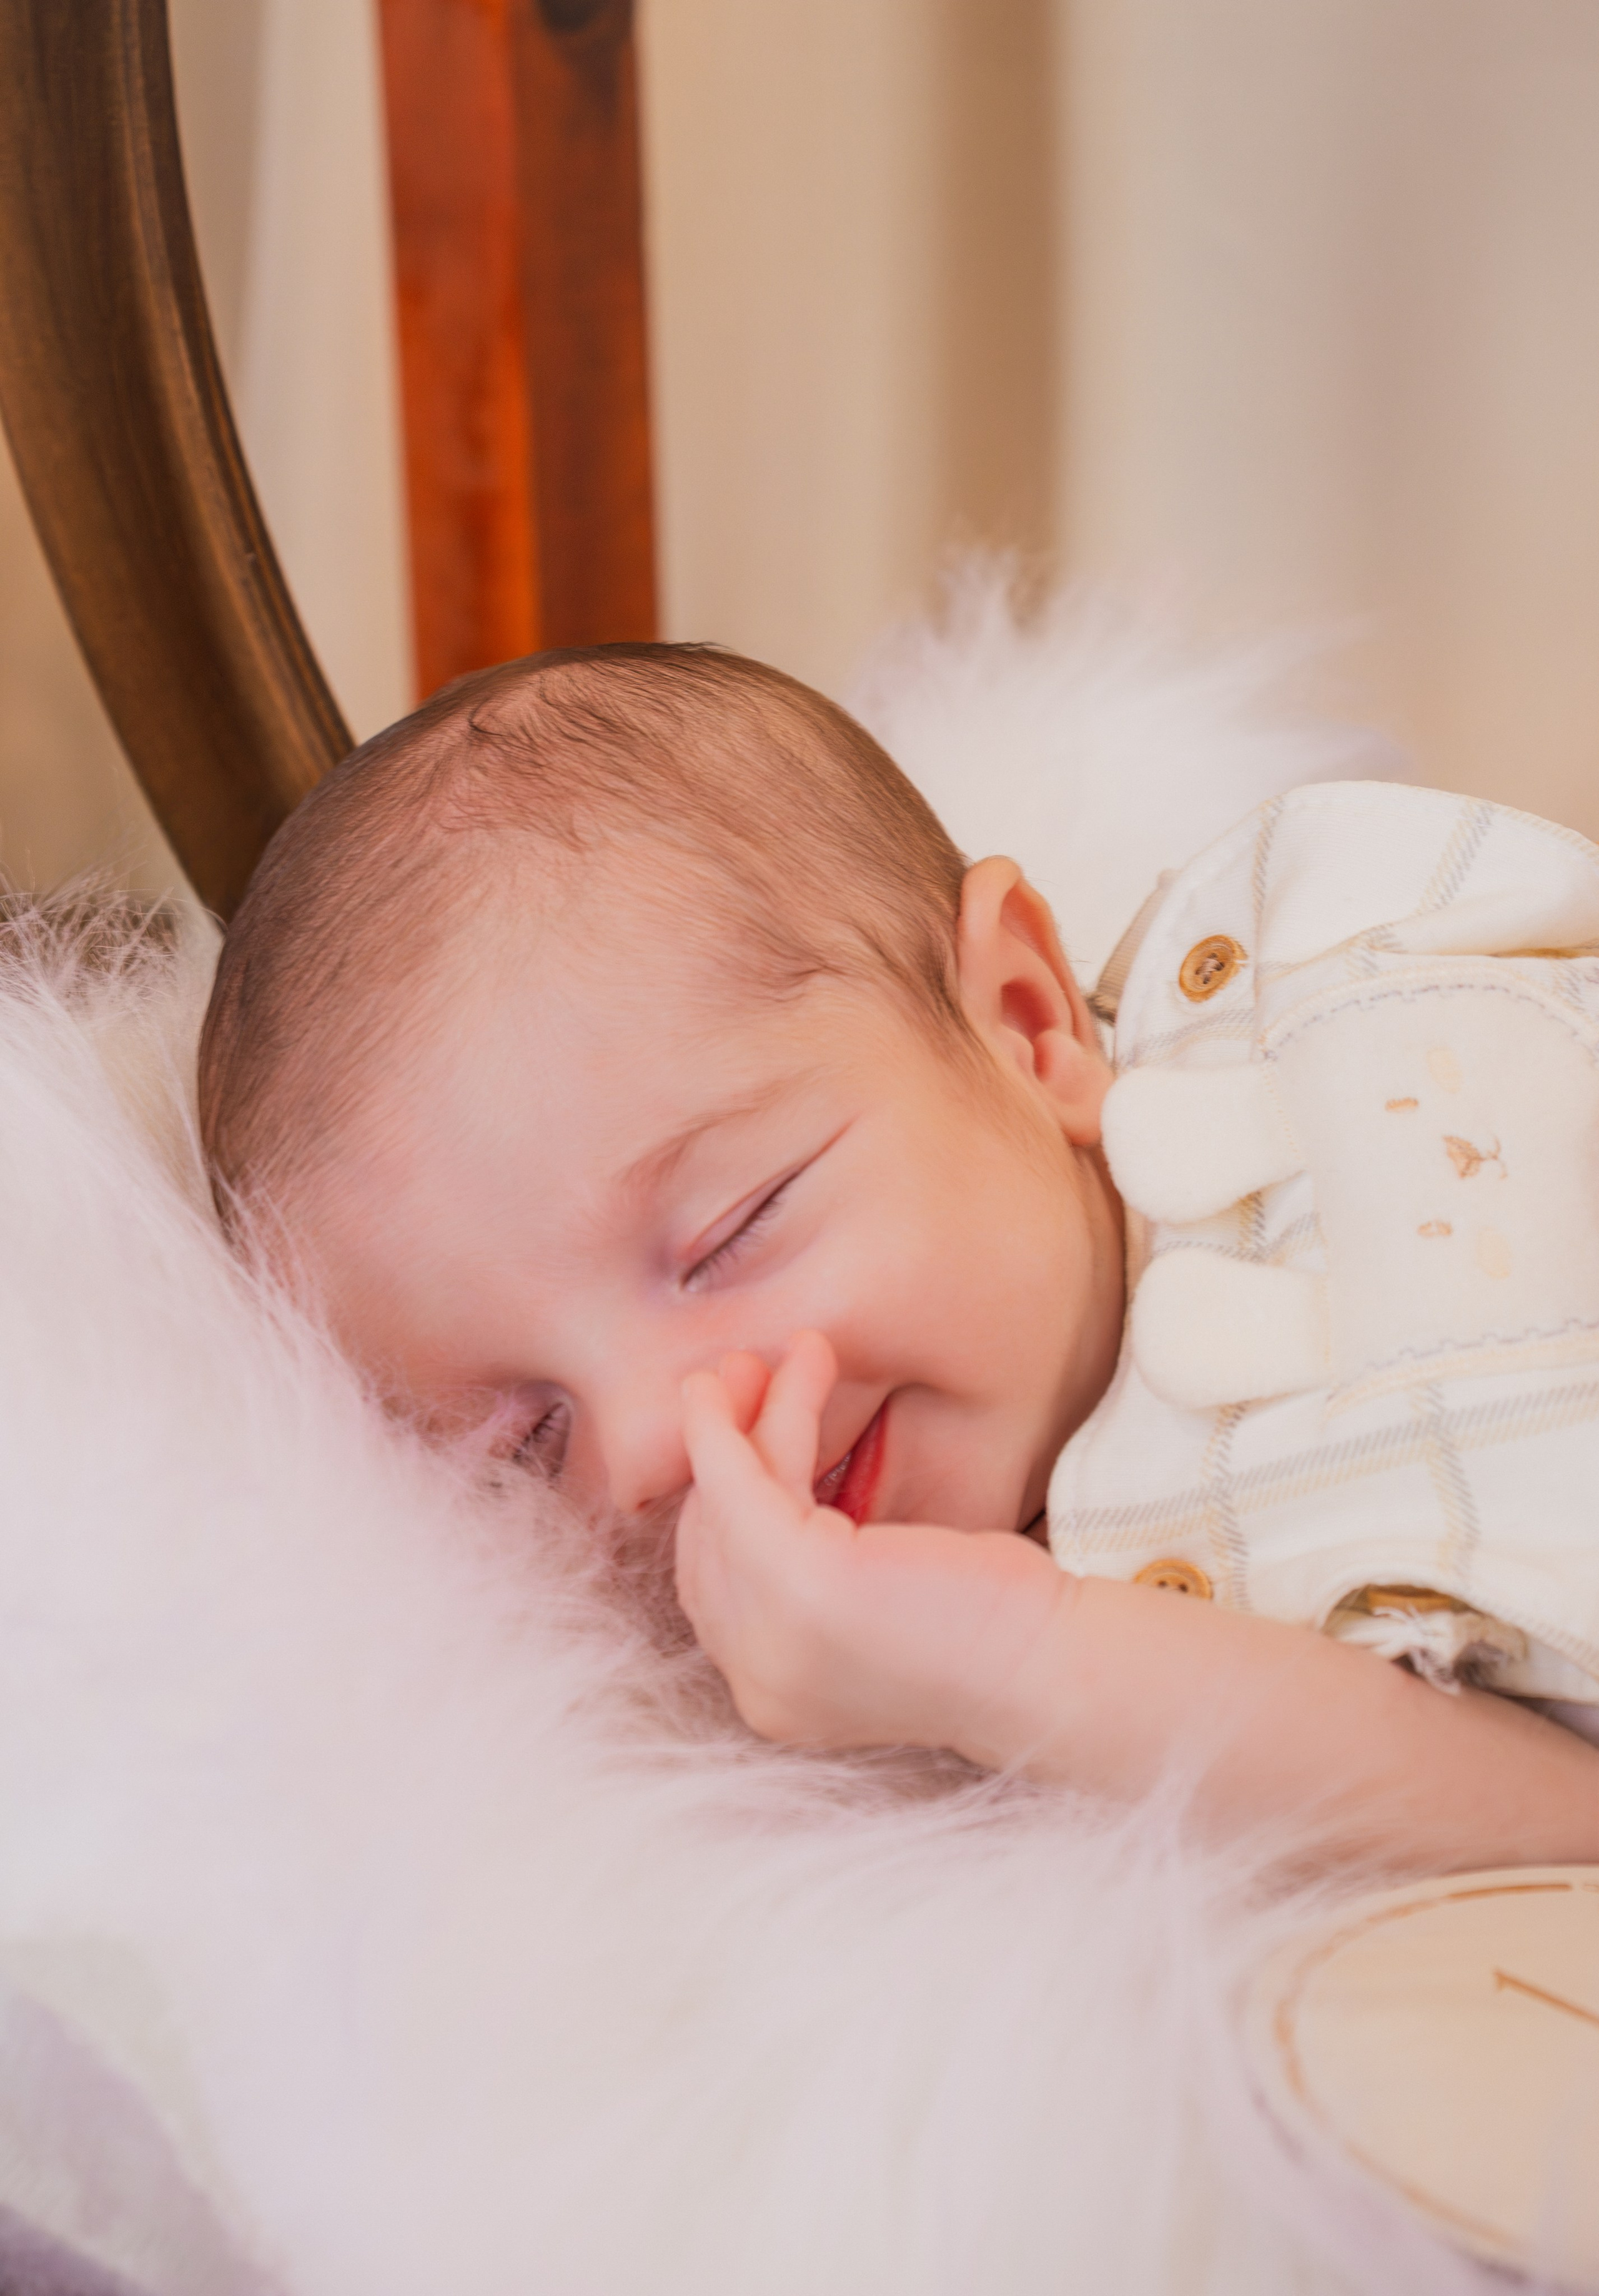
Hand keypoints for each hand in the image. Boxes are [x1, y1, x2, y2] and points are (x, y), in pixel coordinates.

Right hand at [676, 1332, 1066, 1757]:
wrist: (1057, 1666)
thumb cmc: (991, 1625)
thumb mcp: (879, 1603)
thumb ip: (815, 1575)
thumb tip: (773, 1489)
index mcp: (772, 1693)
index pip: (714, 1581)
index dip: (719, 1500)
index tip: (742, 1434)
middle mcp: (756, 1681)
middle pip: (708, 1536)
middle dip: (718, 1447)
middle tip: (744, 1372)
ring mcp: (770, 1638)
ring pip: (730, 1498)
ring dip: (751, 1412)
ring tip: (799, 1349)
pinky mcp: (800, 1585)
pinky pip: (751, 1481)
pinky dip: (763, 1415)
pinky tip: (788, 1370)